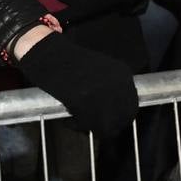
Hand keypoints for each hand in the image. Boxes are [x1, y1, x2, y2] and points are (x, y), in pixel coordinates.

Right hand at [18, 31, 138, 136]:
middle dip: (107, 126)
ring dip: (91, 127)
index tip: (107, 122)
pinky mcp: (84, 99)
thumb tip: (117, 116)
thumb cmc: (70, 63)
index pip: (131, 107)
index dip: (118, 118)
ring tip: (76, 120)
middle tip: (91, 125)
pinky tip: (67, 119)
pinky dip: (77, 125)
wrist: (49, 54)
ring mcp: (101, 91)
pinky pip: (87, 124)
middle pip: (121, 119)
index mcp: (123, 74)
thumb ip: (112, 90)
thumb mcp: (101, 72)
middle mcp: (117, 83)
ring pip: (106, 126)